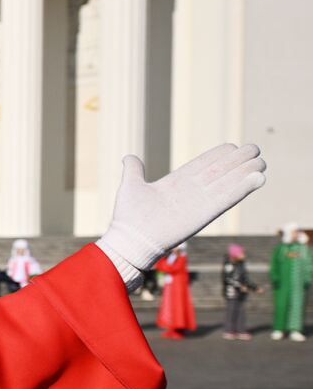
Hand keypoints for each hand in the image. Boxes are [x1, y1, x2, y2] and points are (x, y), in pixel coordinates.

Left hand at [98, 143, 265, 287]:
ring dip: (245, 173)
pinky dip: (241, 189)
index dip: (217, 156)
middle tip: (255, 149)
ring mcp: (197, 203)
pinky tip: (257, 178)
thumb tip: (129, 157)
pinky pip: (225, 200)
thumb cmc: (128, 218)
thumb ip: (134, 170)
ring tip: (261, 162)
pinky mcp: (203, 215)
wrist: (129, 242)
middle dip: (236, 161)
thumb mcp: (131, 187)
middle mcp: (190, 192)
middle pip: (219, 172)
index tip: (232, 146)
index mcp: (175, 184)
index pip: (201, 166)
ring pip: (226, 184)